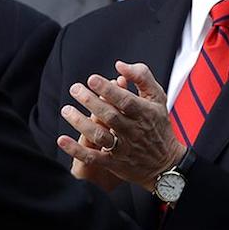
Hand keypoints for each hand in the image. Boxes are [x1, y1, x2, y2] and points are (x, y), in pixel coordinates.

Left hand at [56, 61, 185, 191]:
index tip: (92, 79)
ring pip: (101, 136)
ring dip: (81, 123)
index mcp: (145, 113)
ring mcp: (124, 148)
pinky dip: (77, 150)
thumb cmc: (159, 124)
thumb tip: (120, 65)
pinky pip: (94, 158)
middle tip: (75, 89)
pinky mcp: (115, 163)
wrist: (166, 164)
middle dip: (91, 101)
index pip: (126, 101)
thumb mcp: (158, 98)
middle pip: (110, 116)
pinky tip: (62, 140)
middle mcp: (134, 131)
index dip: (108, 90)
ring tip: (66, 110)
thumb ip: (142, 77)